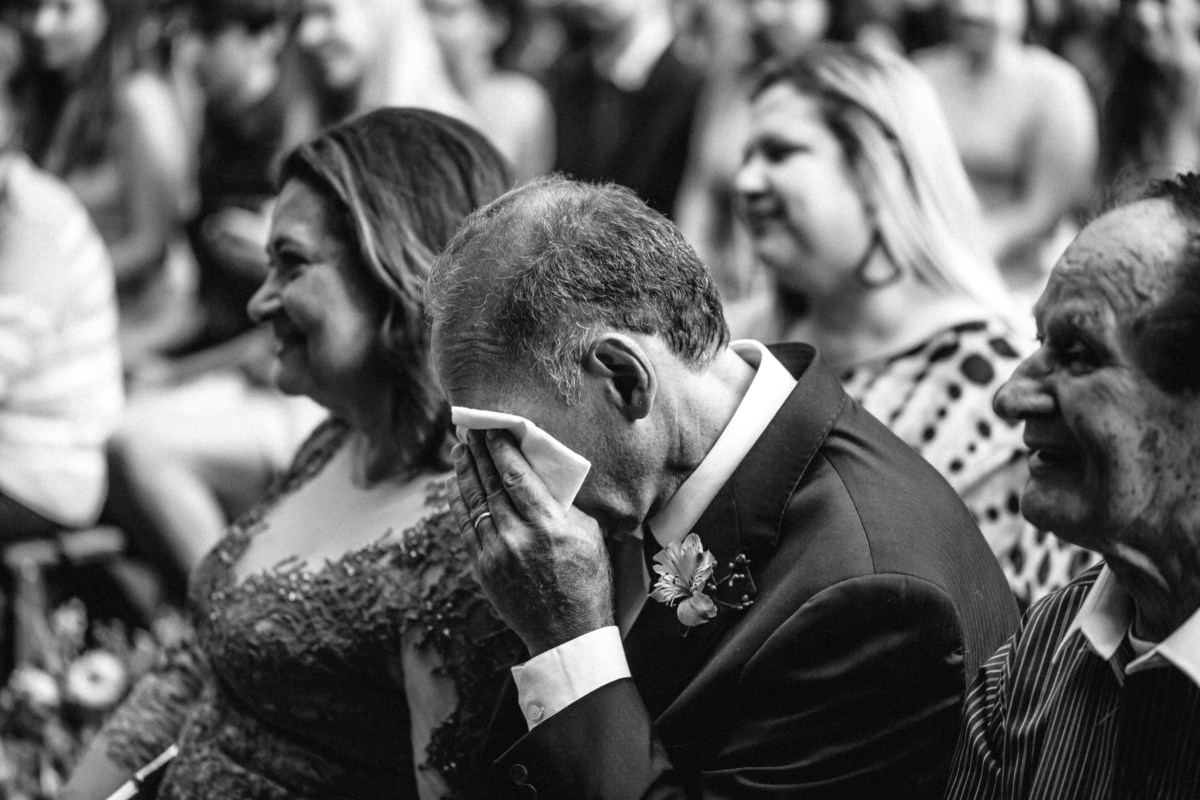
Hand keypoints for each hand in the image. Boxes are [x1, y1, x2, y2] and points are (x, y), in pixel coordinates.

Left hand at [451, 429, 613, 655]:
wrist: (568, 632)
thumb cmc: (587, 580)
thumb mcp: (588, 535)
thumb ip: (563, 505)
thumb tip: (544, 477)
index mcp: (548, 526)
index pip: (515, 476)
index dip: (500, 449)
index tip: (491, 427)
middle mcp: (517, 537)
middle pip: (490, 484)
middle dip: (478, 453)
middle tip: (469, 428)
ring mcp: (496, 555)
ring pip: (474, 504)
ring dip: (465, 473)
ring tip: (459, 450)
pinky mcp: (483, 569)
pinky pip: (467, 528)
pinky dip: (460, 504)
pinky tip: (457, 487)